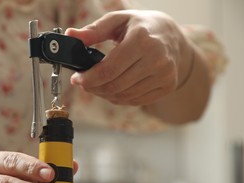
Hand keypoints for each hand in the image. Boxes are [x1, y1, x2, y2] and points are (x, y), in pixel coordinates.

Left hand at [66, 10, 192, 105]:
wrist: (171, 36)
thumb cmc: (142, 26)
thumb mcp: (118, 20)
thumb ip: (93, 30)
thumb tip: (71, 35)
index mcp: (142, 40)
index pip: (108, 70)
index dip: (88, 78)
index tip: (77, 79)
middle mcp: (157, 59)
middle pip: (115, 86)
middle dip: (93, 88)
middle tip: (84, 83)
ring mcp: (164, 75)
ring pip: (124, 96)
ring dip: (105, 94)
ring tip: (97, 86)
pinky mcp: (167, 86)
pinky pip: (135, 100)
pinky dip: (119, 98)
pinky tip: (112, 89)